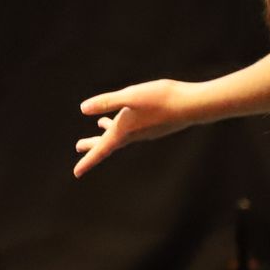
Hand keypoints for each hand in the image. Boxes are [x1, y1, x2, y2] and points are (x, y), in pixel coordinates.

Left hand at [73, 79, 200, 176]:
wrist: (193, 105)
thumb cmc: (162, 99)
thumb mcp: (131, 96)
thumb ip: (108, 101)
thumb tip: (83, 108)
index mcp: (124, 131)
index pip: (101, 149)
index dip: (87, 161)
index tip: (76, 173)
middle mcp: (134, 134)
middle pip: (108, 143)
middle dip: (92, 145)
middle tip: (78, 146)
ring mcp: (145, 131)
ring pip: (120, 134)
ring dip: (106, 132)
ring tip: (97, 128)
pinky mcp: (154, 124)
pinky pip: (131, 127)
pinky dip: (121, 123)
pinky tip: (124, 115)